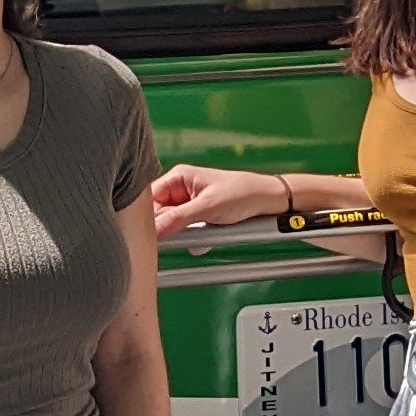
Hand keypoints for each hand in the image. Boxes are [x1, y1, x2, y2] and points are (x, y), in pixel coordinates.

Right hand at [152, 164, 286, 236]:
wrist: (267, 201)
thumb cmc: (242, 193)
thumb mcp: (208, 207)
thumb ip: (178, 218)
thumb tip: (153, 230)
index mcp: (178, 177)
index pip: (149, 198)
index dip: (148, 216)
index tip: (151, 232)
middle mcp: (180, 189)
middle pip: (158, 214)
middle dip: (167, 228)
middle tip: (177, 235)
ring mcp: (188, 204)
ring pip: (170, 225)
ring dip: (181, 234)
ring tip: (199, 232)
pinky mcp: (197, 217)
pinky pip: (184, 231)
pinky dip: (191, 237)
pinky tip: (203, 238)